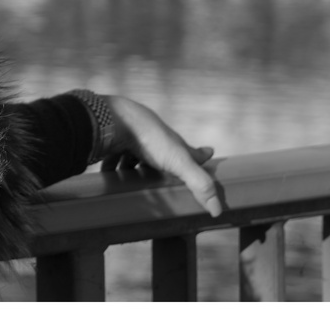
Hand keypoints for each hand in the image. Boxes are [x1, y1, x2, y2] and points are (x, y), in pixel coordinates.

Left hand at [101, 95, 221, 217]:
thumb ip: (199, 184)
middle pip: (162, 154)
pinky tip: (111, 177)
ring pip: (136, 155)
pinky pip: (114, 157)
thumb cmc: (149, 138)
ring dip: (134, 167)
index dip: (201, 155)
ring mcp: (133, 138)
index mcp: (172, 142)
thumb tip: (218, 210)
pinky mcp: (114, 142)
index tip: (209, 153)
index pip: (191, 151)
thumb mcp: (179, 162)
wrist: (115, 120)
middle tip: (165, 177)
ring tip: (133, 181)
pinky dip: (114, 167)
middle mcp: (154, 138)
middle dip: (164, 165)